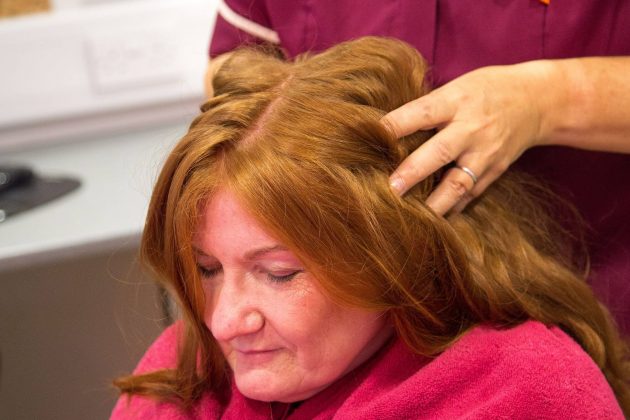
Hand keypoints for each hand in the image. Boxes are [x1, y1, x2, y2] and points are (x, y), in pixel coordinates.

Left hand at [383, 62, 551, 214]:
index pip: (423, 112)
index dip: (397, 124)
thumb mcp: (458, 86)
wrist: (538, 101)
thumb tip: (387, 129)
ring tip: (411, 218)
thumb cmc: (487, 90)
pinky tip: (433, 220)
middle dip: (413, 172)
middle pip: (439, 152)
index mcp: (457, 101)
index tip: (373, 135)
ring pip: (457, 184)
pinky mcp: (495, 172)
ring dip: (434, 204)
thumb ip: (428, 107)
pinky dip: (451, 208)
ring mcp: (485, 154)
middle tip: (390, 189)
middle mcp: (471, 129)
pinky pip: (470, 195)